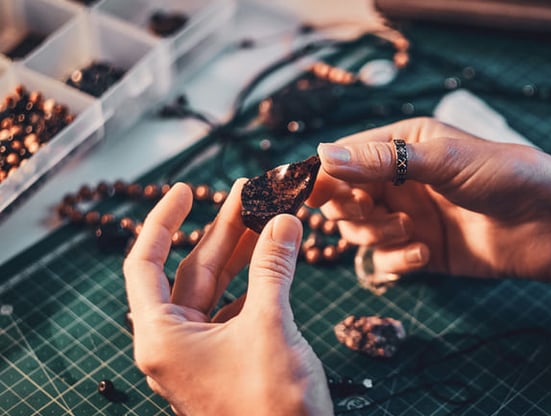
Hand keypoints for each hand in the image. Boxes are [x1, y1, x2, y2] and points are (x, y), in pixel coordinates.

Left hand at [123, 181, 332, 415]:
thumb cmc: (271, 405)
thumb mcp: (270, 326)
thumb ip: (273, 269)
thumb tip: (283, 220)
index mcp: (162, 337)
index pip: (146, 265)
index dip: (162, 221)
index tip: (186, 189)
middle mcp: (176, 343)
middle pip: (192, 272)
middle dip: (222, 231)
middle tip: (250, 193)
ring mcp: (204, 353)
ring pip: (220, 289)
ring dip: (244, 253)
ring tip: (269, 215)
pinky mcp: (232, 359)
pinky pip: (240, 308)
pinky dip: (259, 281)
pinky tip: (278, 256)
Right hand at [307, 117, 550, 280]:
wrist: (548, 225)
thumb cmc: (502, 176)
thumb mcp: (440, 159)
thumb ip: (381, 160)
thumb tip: (322, 155)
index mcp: (402, 144)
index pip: (345, 157)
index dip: (325, 176)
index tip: (311, 193)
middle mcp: (400, 180)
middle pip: (345, 198)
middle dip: (351, 208)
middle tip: (369, 211)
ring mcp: (409, 216)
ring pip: (360, 231)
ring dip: (376, 234)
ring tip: (409, 230)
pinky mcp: (420, 251)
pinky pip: (386, 260)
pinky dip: (398, 259)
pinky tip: (425, 254)